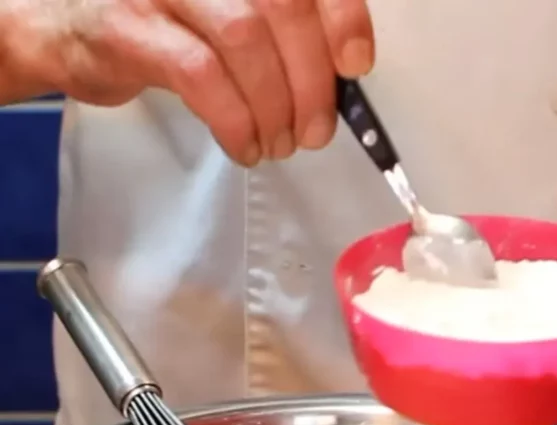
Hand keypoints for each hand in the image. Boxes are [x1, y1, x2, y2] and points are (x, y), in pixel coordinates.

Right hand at [0, 0, 373, 164]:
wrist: (68, 26)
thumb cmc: (166, 24)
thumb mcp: (231, 14)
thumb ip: (283, 31)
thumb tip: (341, 76)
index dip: (342, 15)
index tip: (355, 64)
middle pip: (282, 8)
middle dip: (312, 82)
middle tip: (315, 131)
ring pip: (245, 40)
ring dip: (276, 107)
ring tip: (280, 143)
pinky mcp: (131, 25)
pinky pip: (201, 76)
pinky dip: (236, 121)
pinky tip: (245, 146)